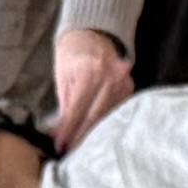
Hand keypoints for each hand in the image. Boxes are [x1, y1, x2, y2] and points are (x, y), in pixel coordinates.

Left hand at [49, 24, 135, 149]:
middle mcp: (110, 77)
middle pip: (95, 117)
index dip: (68, 131)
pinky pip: (118, 112)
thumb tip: (57, 133)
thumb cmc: (73, 55)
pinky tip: (97, 136)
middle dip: (80, 137)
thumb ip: (64, 105)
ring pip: (108, 117)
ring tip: (81, 149)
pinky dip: (106, 125)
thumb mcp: (63, 76)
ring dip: (94, 135)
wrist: (93, 34)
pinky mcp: (130, 88)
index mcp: (90, 72)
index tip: (59, 146)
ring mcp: (123, 83)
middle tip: (69, 153)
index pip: (77, 110)